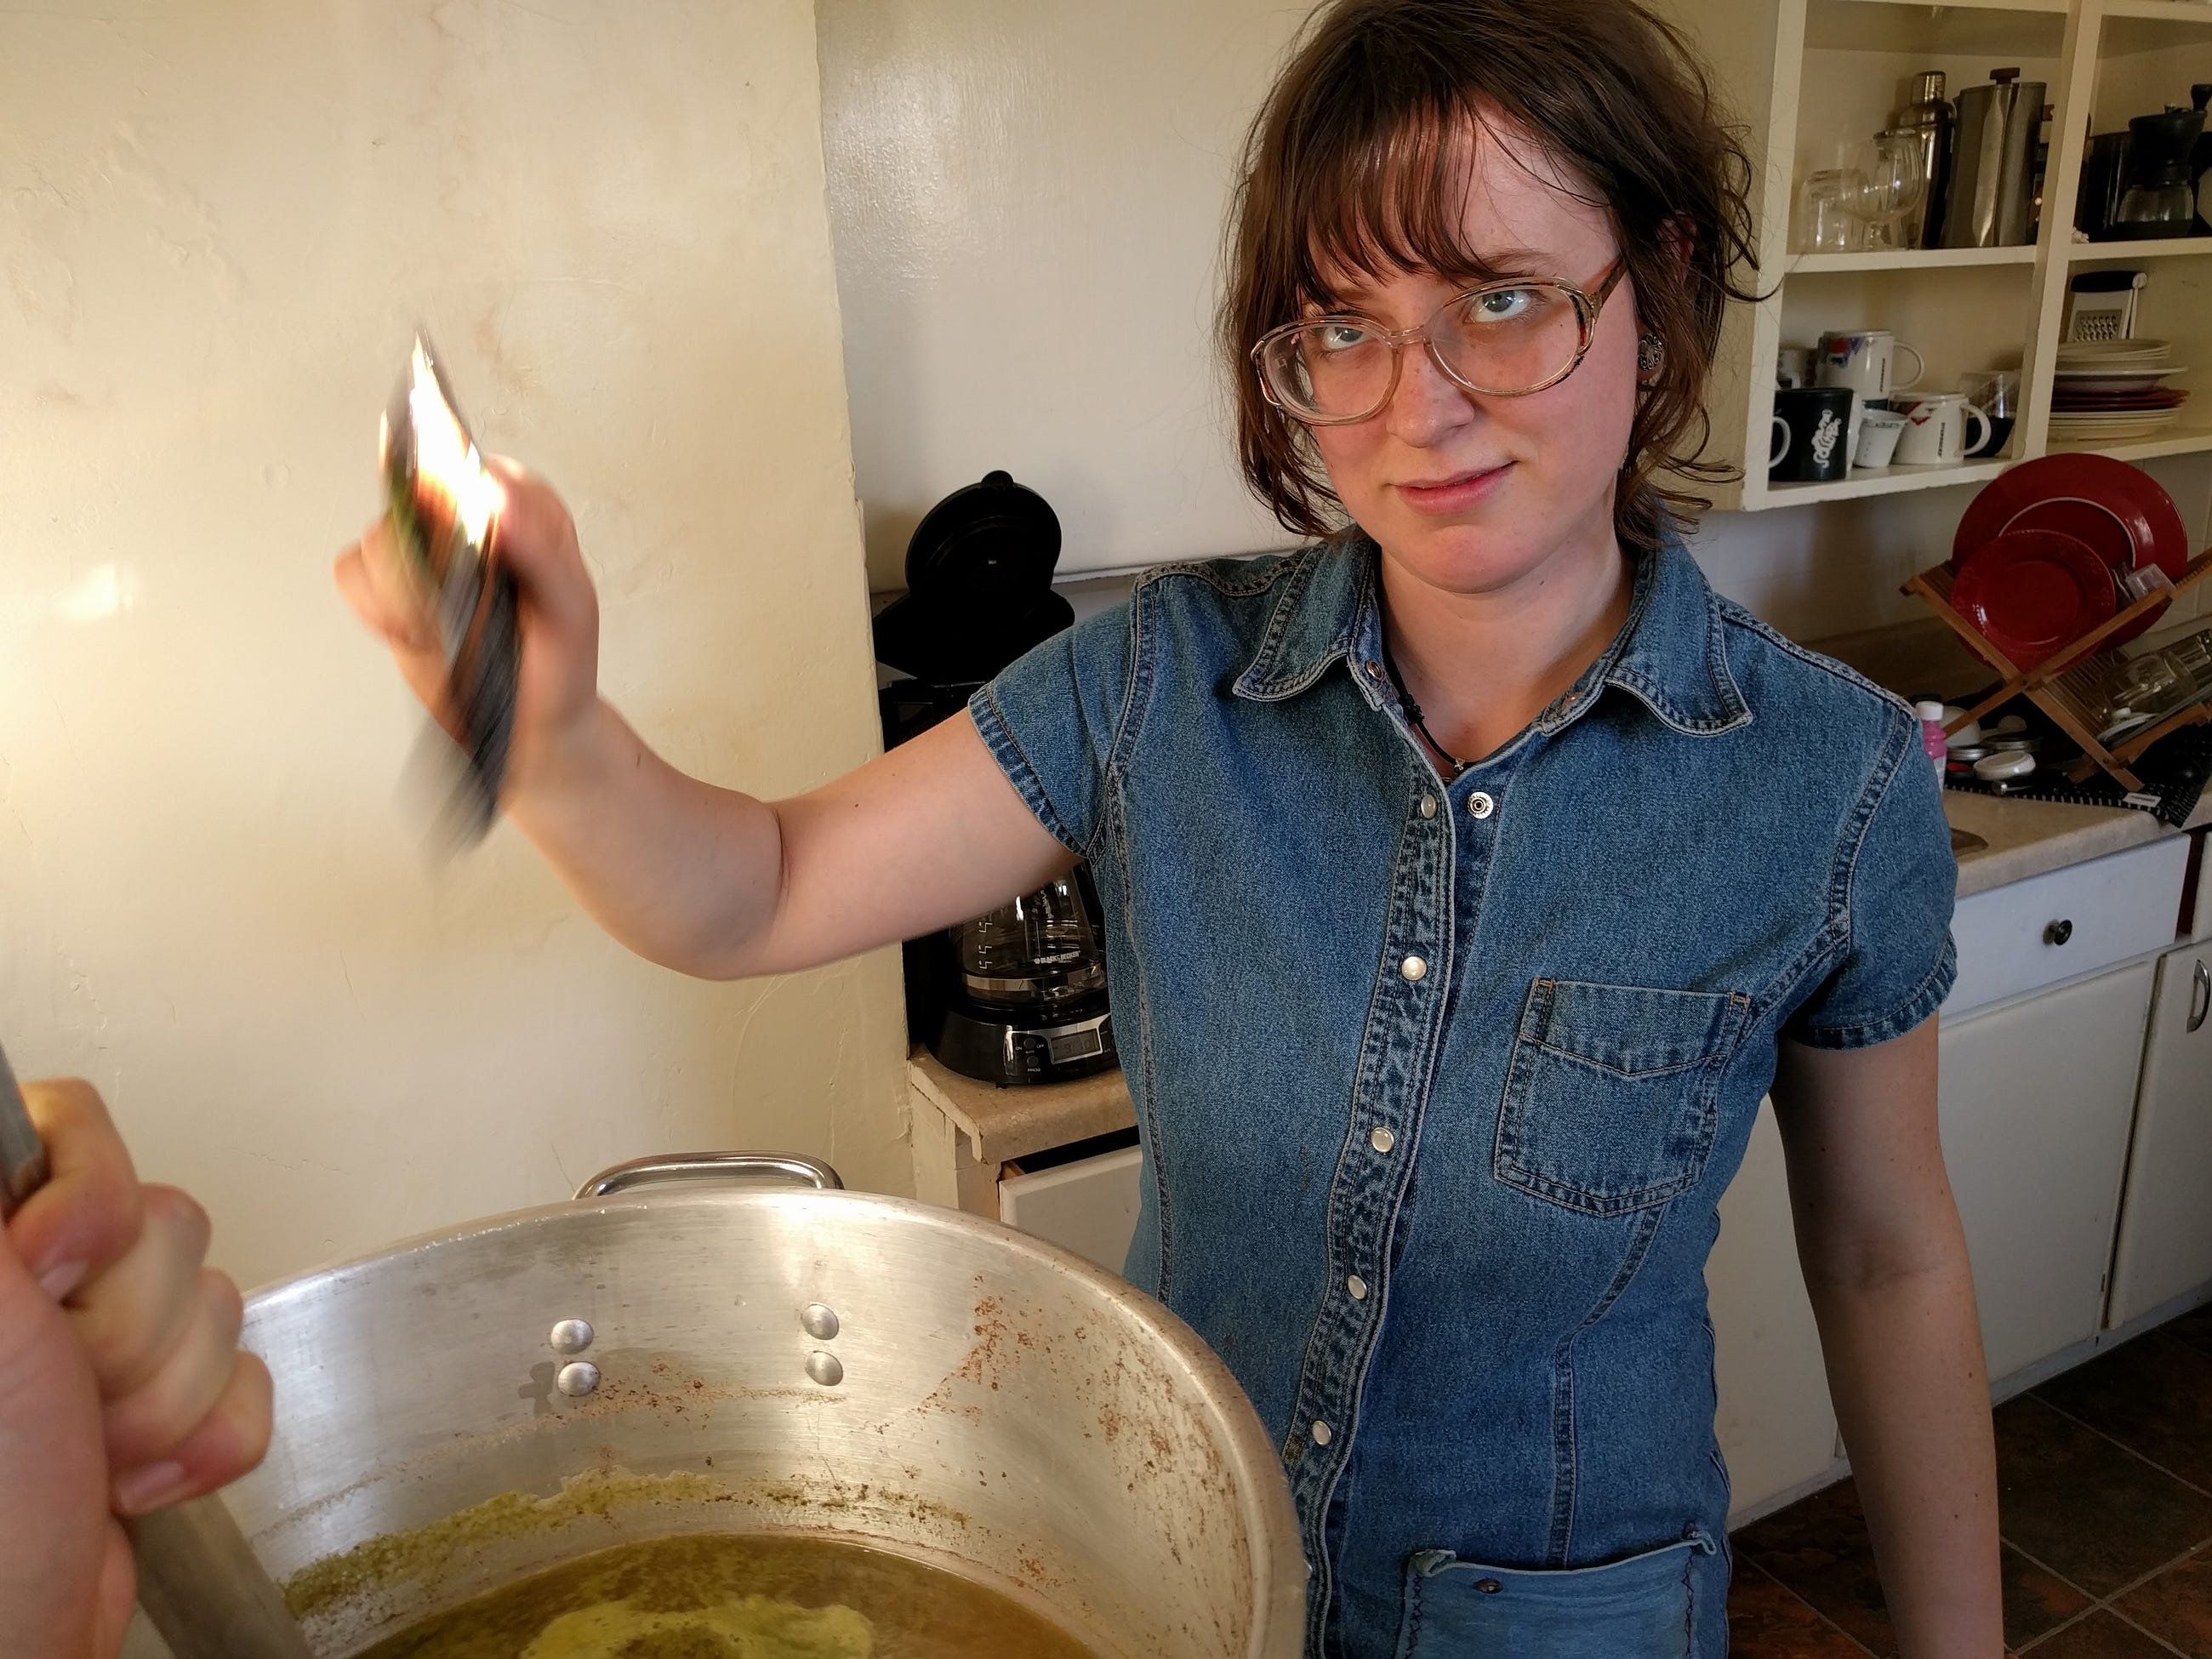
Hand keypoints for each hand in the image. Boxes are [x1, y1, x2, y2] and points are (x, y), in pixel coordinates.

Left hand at [1, 1080, 271, 1658]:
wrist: (8, 1641)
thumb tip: (6, 1106)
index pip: (73, 1119)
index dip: (91, 1195)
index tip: (51, 1266)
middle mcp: (36, 1279)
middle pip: (167, 1218)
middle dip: (131, 1322)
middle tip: (58, 1381)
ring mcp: (100, 1348)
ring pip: (217, 1300)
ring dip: (164, 1395)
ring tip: (90, 1450)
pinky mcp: (161, 1411)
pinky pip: (251, 1378)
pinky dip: (210, 1442)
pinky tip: (140, 1481)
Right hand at [334, 458, 604, 794]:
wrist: (532, 726)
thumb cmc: (560, 664)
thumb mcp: (568, 609)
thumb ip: (538, 549)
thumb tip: (495, 495)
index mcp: (522, 502)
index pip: (468, 466)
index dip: (458, 514)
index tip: (472, 564)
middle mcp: (468, 513)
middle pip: (409, 499)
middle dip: (433, 565)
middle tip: (464, 608)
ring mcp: (425, 544)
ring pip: (377, 540)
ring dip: (408, 597)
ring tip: (447, 628)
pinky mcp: (390, 581)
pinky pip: (353, 573)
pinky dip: (379, 610)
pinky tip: (418, 633)